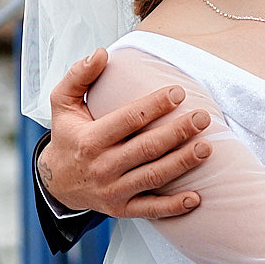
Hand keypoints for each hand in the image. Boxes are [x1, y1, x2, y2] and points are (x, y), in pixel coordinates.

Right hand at [40, 49, 213, 221]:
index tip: (179, 93)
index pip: (129, 119)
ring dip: (182, 163)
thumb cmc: (68, 136)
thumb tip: (101, 53)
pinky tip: (195, 197)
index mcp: (90, 139)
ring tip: (207, 148)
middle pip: (147, 148)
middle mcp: (102, 167)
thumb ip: (78, 76)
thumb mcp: (62, 103)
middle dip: (178, 133)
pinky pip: (151, 210)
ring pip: (154, 177)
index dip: (155, 105)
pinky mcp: (122, 209)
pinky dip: (174, 207)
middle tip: (202, 118)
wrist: (57, 181)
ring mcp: (113, 191)